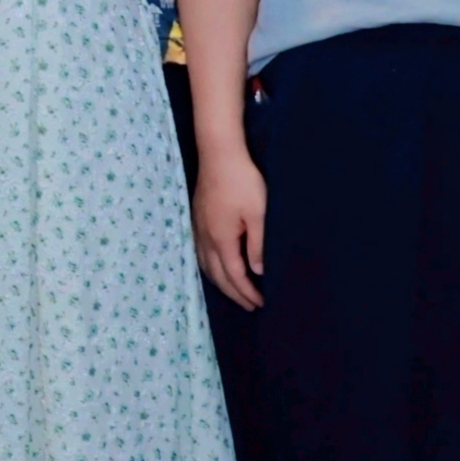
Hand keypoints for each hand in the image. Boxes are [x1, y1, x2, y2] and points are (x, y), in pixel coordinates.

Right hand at [194, 145, 267, 310]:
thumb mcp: (258, 214)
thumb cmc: (243, 182)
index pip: (235, 275)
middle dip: (235, 293)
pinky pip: (201, 254)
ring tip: (235, 292)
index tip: (262, 304)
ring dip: (221, 283)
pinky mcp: (197, 220)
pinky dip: (211, 269)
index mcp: (221, 239)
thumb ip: (258, 245)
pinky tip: (217, 267)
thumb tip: (258, 271)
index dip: (248, 293)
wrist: (219, 154)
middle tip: (251, 306)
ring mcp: (198, 228)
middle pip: (218, 275)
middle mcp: (205, 238)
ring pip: (206, 266)